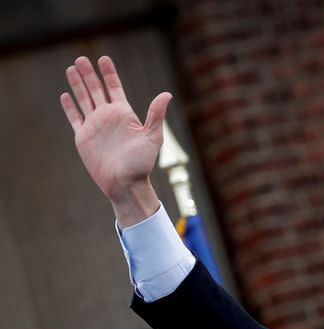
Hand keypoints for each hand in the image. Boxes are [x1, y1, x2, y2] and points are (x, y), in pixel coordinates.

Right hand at [60, 56, 171, 225]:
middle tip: (81, 58)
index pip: (114, 88)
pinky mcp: (83, 137)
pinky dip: (69, 107)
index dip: (109, 73)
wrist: (126, 183)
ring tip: (72, 69)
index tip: (104, 59)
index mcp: (124, 114)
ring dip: (78, 85)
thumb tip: (167, 94)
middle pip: (96, 89)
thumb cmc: (142, 163)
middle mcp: (108, 117)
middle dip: (89, 74)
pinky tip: (65, 95)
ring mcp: (95, 126)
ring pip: (84, 99)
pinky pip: (75, 118)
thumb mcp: (152, 137)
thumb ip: (156, 115)